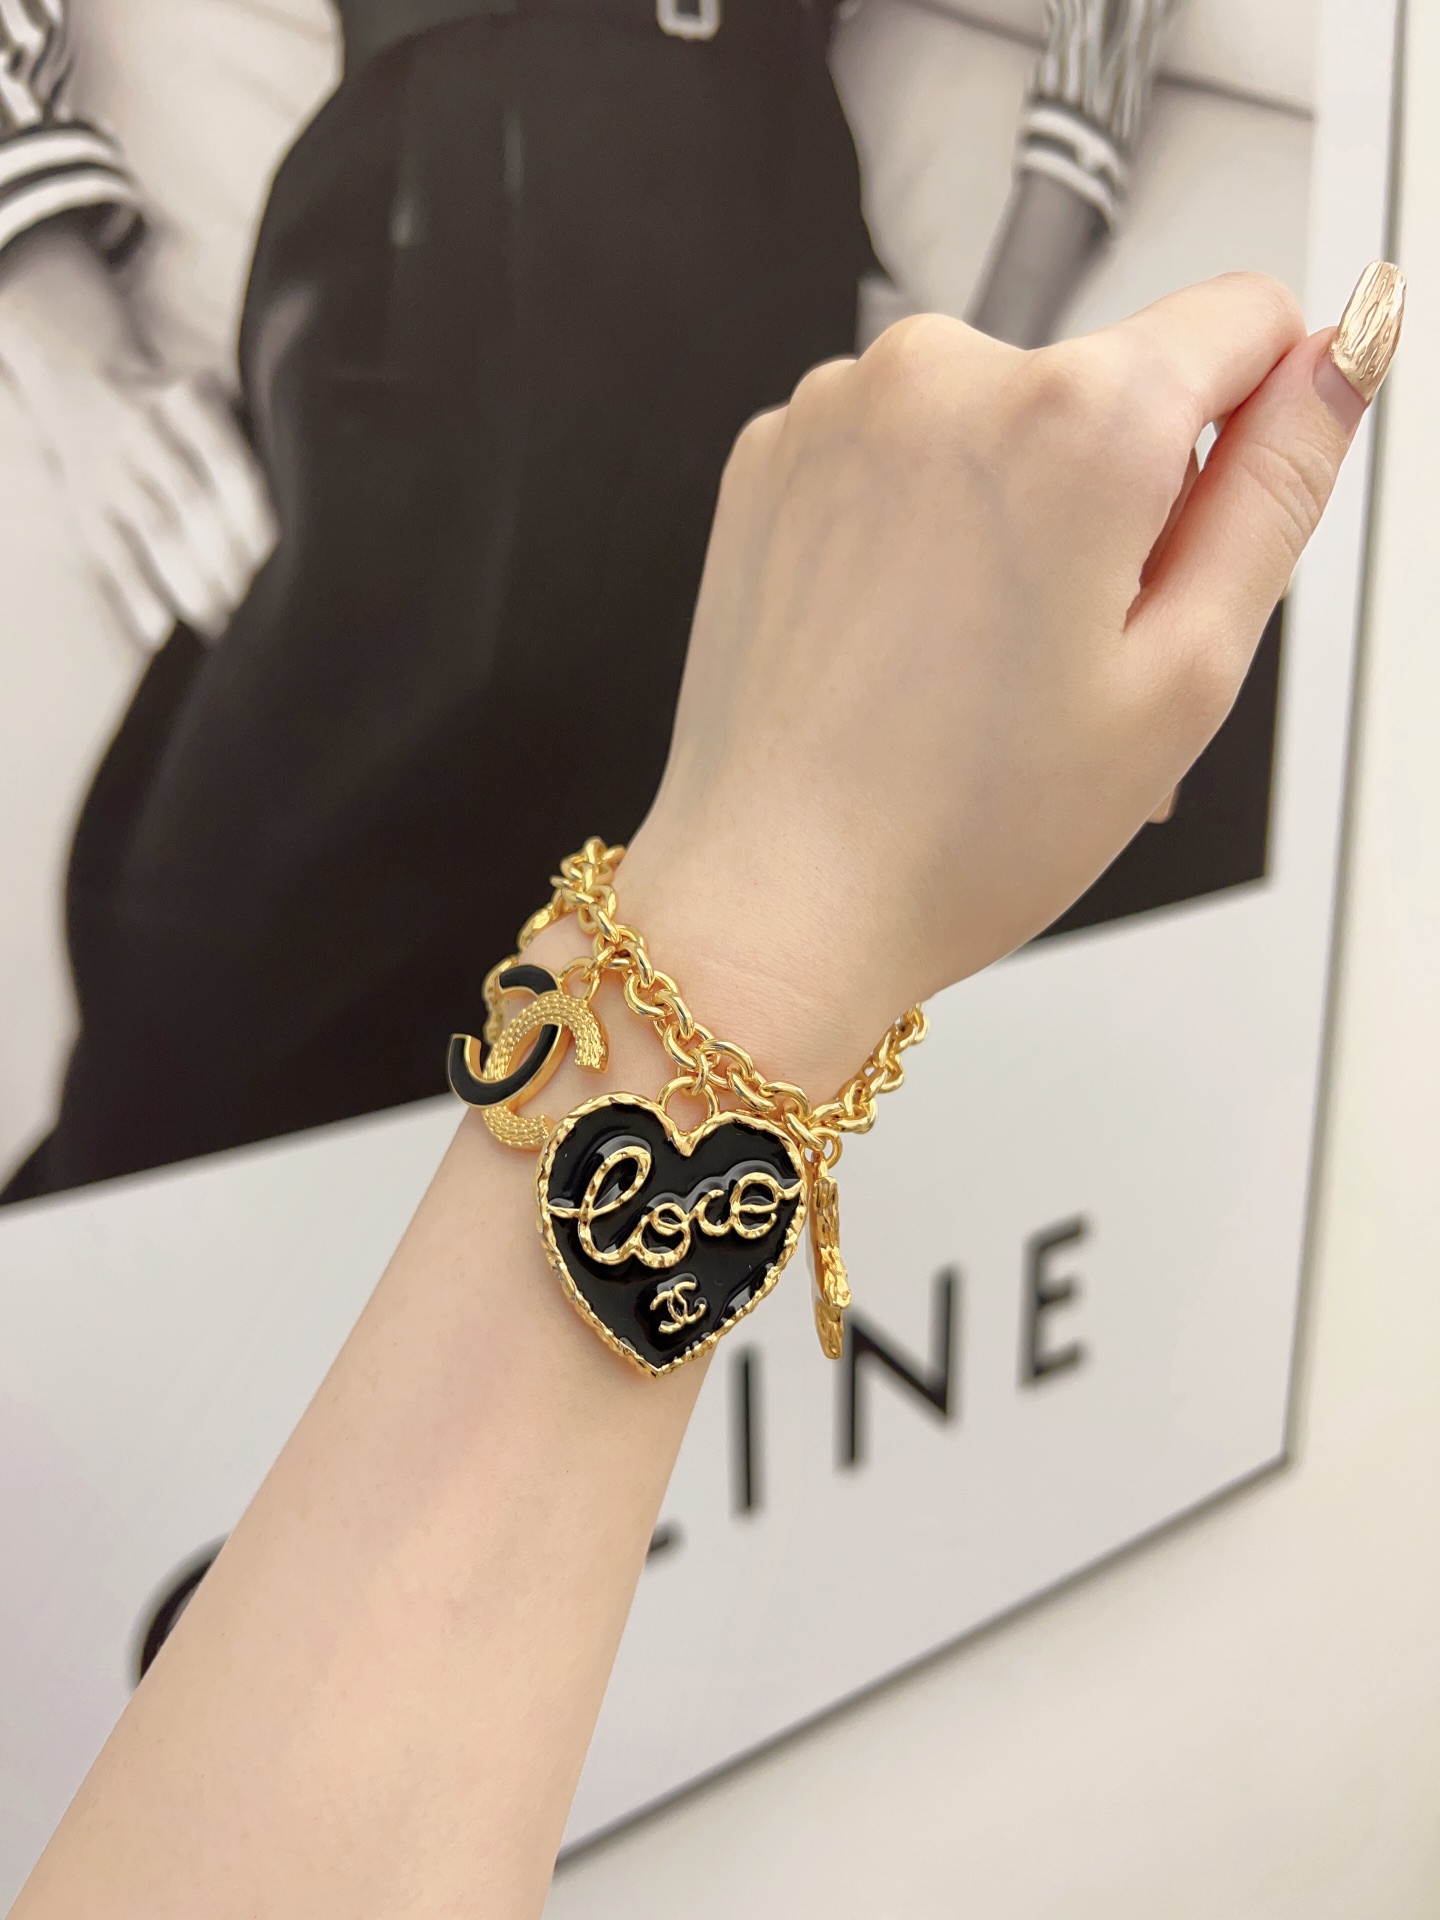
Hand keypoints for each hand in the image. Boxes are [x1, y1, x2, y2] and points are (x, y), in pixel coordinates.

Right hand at [0, 225, 274, 650]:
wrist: (87, 382)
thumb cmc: (195, 413)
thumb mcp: (230, 398)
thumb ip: (270, 437)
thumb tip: (331, 504)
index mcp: (190, 400)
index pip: (234, 466)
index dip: (261, 521)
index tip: (294, 566)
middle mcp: (144, 430)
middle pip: (197, 510)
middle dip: (238, 568)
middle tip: (275, 614)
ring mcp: (109, 472)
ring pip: (160, 540)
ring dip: (199, 593)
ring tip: (234, 634)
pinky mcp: (84, 511)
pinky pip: (110, 561)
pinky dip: (136, 601)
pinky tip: (164, 636)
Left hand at [620, 272, 1379, 1088]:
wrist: (778, 896)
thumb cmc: (960, 827)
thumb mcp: (1185, 672)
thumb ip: (1279, 488)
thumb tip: (1337, 361)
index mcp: (1076, 418)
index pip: (1244, 317)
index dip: (1260, 419)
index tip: (1217, 514)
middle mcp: (945, 375)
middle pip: (1109, 381)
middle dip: (1119, 497)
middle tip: (1071, 649)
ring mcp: (840, 409)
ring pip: (996, 419)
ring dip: (1011, 510)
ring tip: (973, 662)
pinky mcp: (771, 454)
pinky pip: (894, 450)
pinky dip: (913, 522)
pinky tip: (900, 639)